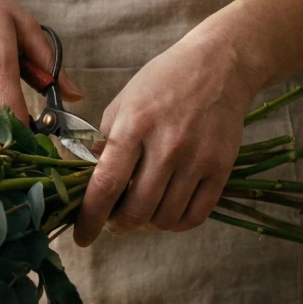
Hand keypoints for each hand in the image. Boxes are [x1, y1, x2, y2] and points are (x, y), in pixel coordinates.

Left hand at [73, 34, 260, 245]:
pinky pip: (195, 216)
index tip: (82, 236)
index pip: (106, 185)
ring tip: (141, 210)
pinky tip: (166, 210)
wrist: (219, 66)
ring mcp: (197, 159)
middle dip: (118, 224)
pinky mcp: (221, 168)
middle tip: (114, 219)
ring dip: (146, 224)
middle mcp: (166, 145)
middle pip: (136, 211)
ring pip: (164, 219)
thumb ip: (101, 144)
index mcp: (134, 126)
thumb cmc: (163, 82)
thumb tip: (81, 181)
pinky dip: (175, 223)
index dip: (90, 218)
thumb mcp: (122, 104)